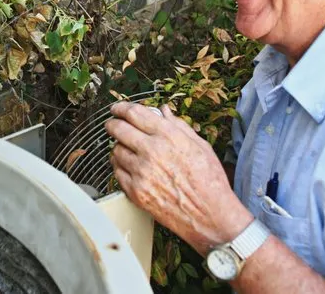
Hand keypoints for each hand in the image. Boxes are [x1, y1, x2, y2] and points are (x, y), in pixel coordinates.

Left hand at [105, 102, 251, 254]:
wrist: (211, 217)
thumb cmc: (210, 182)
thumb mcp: (201, 146)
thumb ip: (179, 126)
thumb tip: (164, 111)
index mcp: (168, 137)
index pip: (134, 113)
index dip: (122, 108)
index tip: (118, 108)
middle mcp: (151, 152)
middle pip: (118, 129)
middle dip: (113, 124)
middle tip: (113, 124)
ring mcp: (141, 173)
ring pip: (115, 151)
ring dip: (119, 147)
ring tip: (128, 150)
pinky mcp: (136, 192)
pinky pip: (117, 173)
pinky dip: (121, 167)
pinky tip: (131, 168)